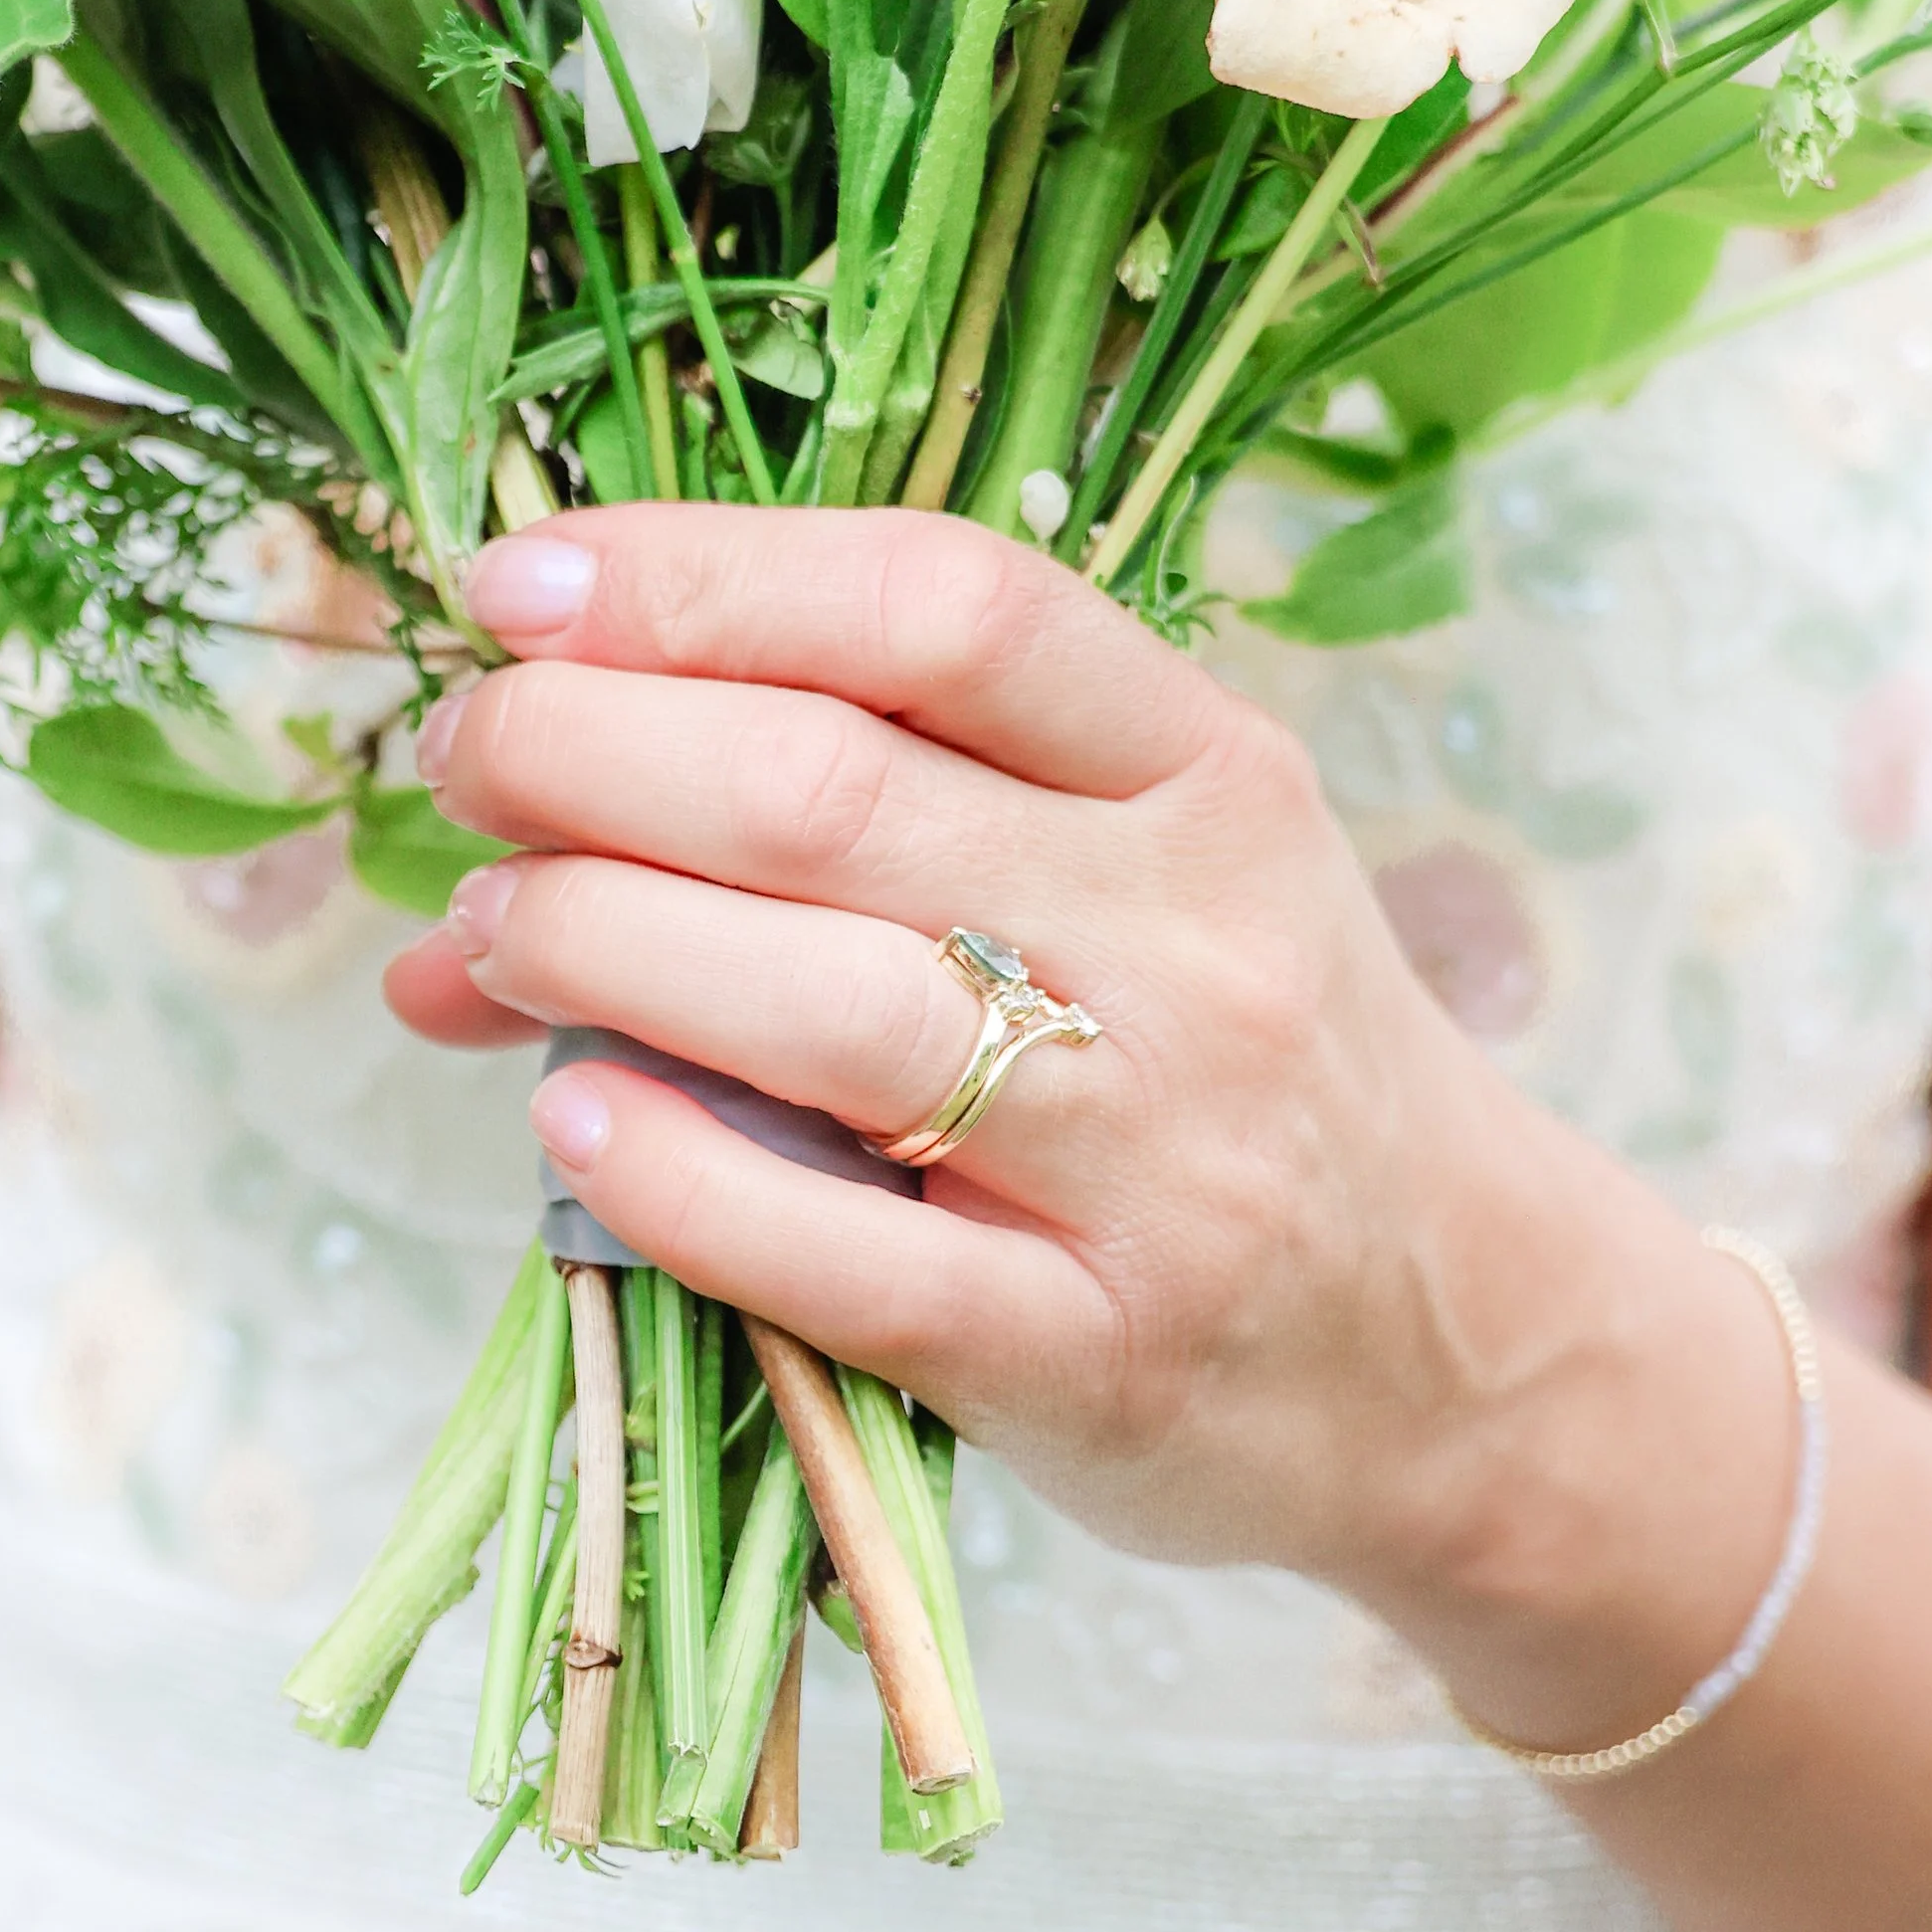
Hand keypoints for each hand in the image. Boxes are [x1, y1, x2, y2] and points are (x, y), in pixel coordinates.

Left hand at [386, 508, 1773, 1678]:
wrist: (1461, 1350)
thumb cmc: (1247, 1067)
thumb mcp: (1141, 880)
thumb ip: (874, 819)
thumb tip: (492, 830)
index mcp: (1210, 775)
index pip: (949, 608)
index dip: (706, 576)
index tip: (524, 580)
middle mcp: (1197, 942)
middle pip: (834, 796)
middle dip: (587, 752)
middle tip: (471, 754)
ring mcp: (1157, 1158)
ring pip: (827, 1010)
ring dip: (600, 940)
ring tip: (493, 921)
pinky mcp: (1098, 1356)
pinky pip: (851, 1260)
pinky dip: (679, 1177)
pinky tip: (570, 1111)